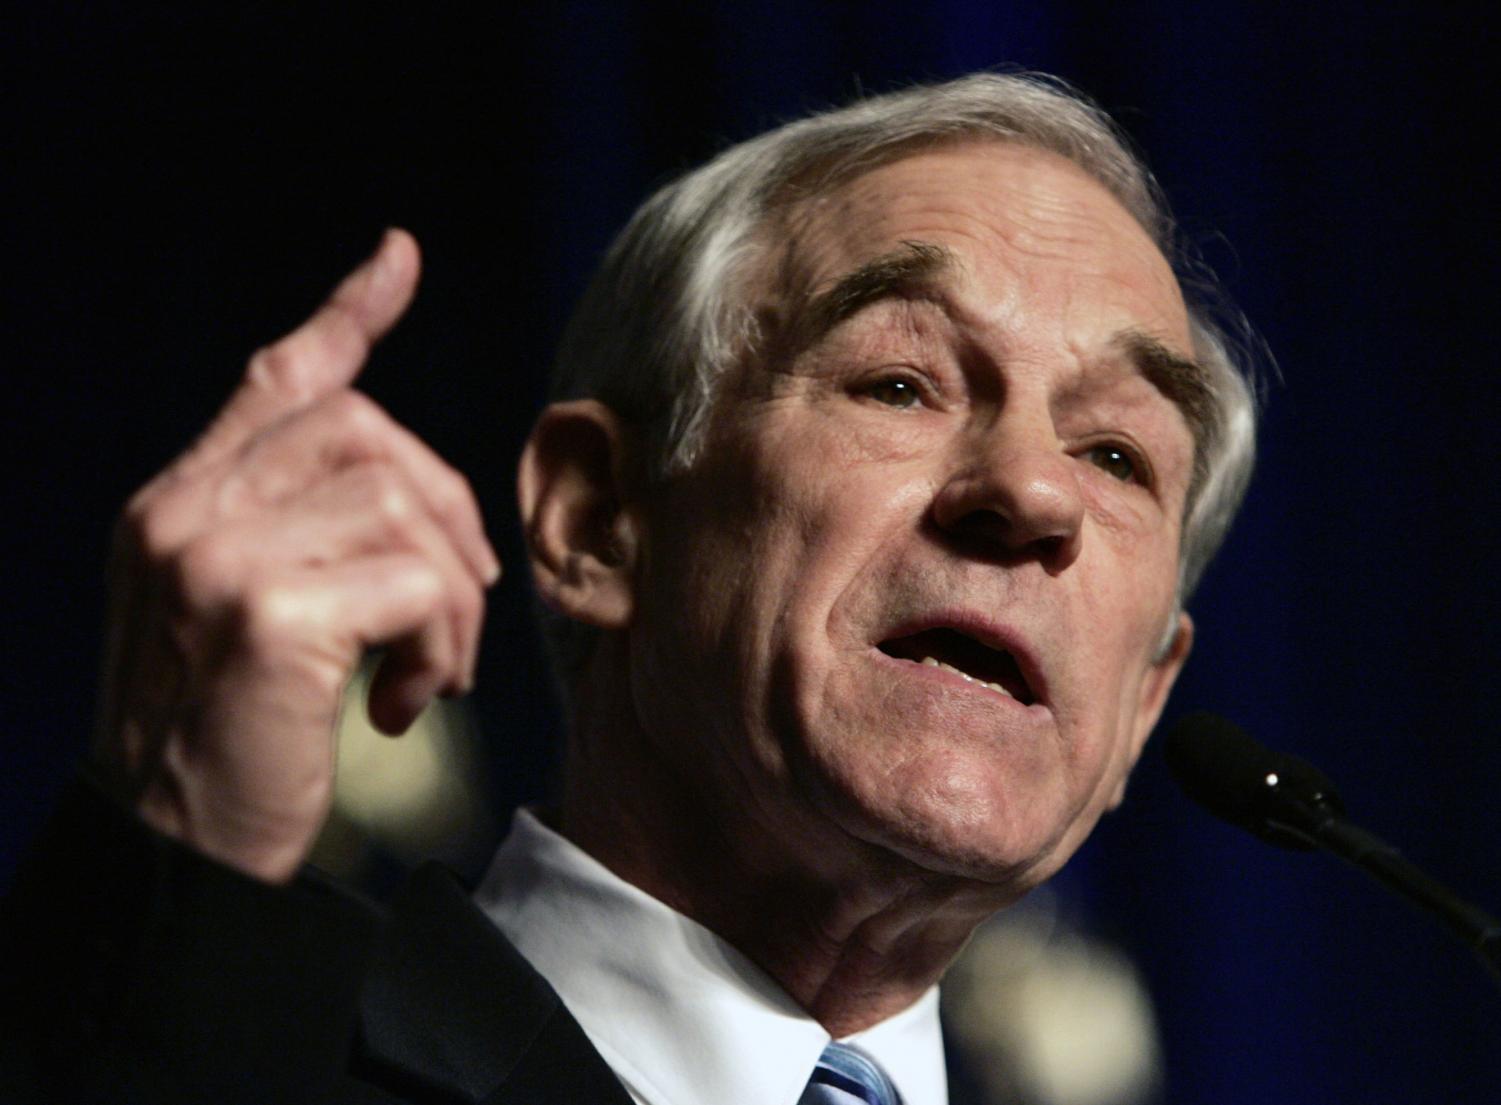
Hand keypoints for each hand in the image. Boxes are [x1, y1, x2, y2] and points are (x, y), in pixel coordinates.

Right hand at [92, 230, 500, 882]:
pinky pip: (418, 583)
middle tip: (459, 606)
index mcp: (177, 504)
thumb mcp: (240, 620)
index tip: (399, 258)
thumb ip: (296, 536)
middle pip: (368, 431)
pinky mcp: (269, 615)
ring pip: (406, 503)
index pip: (273, 379)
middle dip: (446, 509)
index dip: (344, 315)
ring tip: (429, 673)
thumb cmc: (225, 745)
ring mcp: (218, 556)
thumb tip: (407, 493)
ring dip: (451, 596)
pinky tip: (410, 704)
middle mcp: (184, 511)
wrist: (171, 859)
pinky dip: (443, 642)